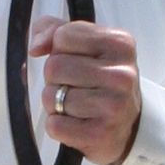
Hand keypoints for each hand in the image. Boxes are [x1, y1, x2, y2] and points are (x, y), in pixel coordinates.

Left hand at [30, 15, 141, 164]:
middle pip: (54, 66)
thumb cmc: (103, 82)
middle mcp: (121, 74)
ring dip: (55, 103)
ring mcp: (114, 105)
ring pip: (51, 96)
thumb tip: (36, 46)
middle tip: (74, 85)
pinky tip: (76, 122)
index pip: (64, 36)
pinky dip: (58, 125)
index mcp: (120, 44)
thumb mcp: (87, 46)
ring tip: (76, 105)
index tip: (76, 60)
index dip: (60, 49)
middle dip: (55, 78)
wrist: (128, 125)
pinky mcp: (101, 134)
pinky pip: (55, 125)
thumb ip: (55, 31)